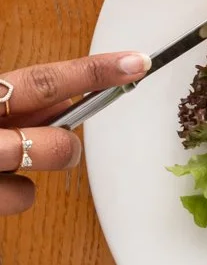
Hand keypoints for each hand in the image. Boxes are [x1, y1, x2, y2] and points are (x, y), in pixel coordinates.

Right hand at [0, 51, 147, 216]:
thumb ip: (18, 105)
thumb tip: (72, 101)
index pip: (42, 82)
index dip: (92, 73)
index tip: (136, 63)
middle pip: (49, 140)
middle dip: (62, 147)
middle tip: (58, 147)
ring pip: (30, 183)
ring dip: (26, 180)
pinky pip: (16, 201)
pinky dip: (11, 196)